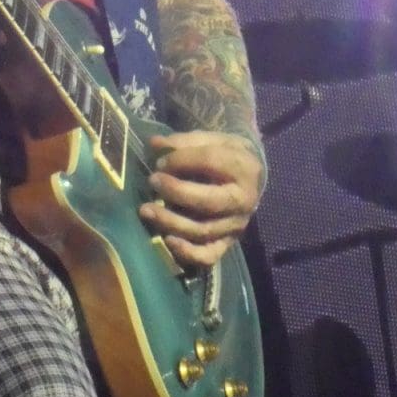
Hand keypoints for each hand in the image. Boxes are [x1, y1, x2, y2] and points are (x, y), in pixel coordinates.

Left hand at [139, 130, 263, 268]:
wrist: (251, 177)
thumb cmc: (225, 155)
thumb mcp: (211, 140)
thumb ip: (184, 142)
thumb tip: (155, 144)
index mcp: (244, 168)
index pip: (211, 162)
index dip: (181, 160)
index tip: (160, 161)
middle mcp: (244, 200)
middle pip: (208, 202)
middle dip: (176, 192)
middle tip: (152, 181)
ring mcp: (236, 225)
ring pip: (202, 230)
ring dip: (171, 222)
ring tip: (145, 209)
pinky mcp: (227, 244)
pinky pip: (208, 256)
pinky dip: (187, 253)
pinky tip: (167, 240)